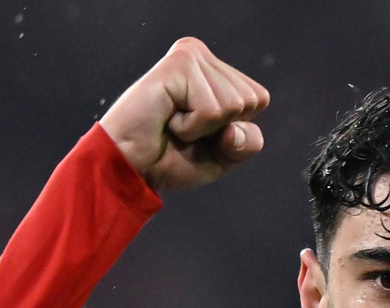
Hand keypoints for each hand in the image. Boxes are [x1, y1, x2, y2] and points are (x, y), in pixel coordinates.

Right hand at [100, 38, 269, 192]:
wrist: (131, 169)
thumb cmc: (171, 160)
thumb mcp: (223, 156)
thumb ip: (248, 142)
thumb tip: (235, 127)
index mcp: (215, 71)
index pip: (259, 100)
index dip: (235, 130)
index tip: (200, 132)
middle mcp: (203, 57)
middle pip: (251, 101)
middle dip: (220, 129)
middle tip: (183, 129)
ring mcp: (191, 56)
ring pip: (233, 105)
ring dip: (202, 129)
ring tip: (172, 123)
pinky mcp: (179, 63)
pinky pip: (211, 109)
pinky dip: (190, 127)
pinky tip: (166, 119)